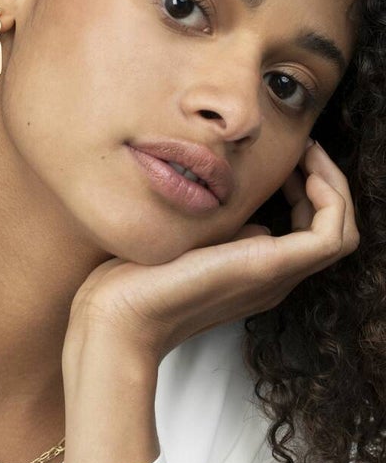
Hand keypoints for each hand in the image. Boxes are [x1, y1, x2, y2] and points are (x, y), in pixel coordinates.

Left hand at [64, 141, 359, 365]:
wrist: (119, 313)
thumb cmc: (134, 277)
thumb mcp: (184, 238)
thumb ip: (214, 226)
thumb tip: (236, 203)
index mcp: (255, 272)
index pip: (308, 231)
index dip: (306, 189)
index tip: (286, 158)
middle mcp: (274, 278)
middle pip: (332, 230)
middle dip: (325, 181)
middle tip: (304, 149)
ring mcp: (276, 276)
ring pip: (342, 233)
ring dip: (334, 186)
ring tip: (308, 155)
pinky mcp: (270, 267)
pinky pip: (333, 235)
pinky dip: (330, 199)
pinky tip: (301, 172)